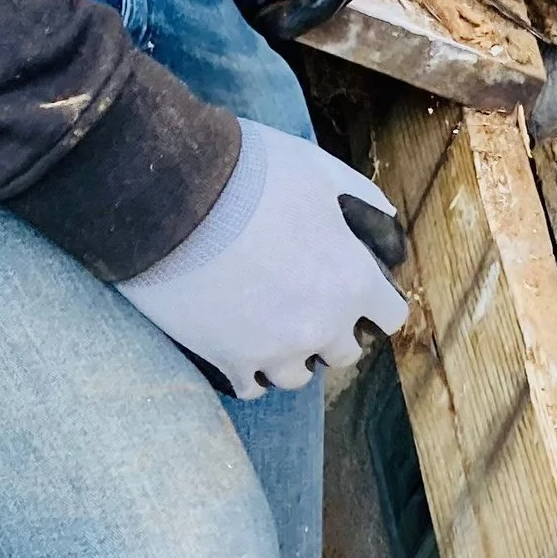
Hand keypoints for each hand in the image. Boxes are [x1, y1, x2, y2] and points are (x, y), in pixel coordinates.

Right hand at [119, 120, 410, 398]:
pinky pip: (251, 387)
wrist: (166, 193)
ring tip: (268, 326)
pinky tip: (239, 345)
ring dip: (290, 354)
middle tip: (305, 306)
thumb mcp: (317, 170)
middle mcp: (321, 325)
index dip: (375, 305)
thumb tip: (386, 220)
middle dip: (332, 331)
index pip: (390, 317)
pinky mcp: (228, 360)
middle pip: (345, 353)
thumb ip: (361, 198)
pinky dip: (249, 369)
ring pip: (297, 376)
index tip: (359, 296)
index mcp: (352, 281)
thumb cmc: (247, 172)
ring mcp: (275, 350)